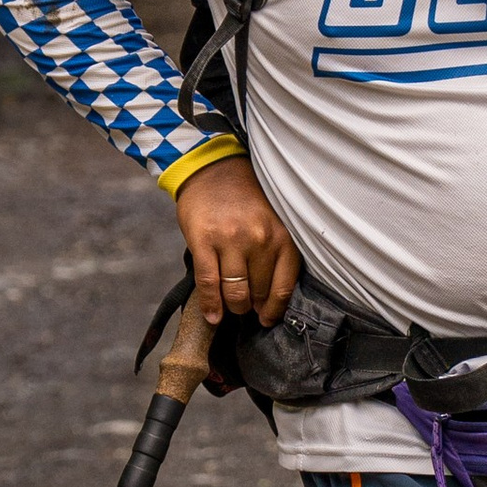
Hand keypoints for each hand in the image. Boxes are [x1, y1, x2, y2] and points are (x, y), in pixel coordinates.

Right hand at [174, 157, 301, 327]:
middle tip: (246, 309)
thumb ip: (274, 252)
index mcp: (281, 235)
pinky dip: (210, 305)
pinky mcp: (204, 241)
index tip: (267, 318)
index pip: (283, 287)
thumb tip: (270, 297)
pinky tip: (212, 315)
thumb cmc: (245, 198)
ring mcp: (231, 241)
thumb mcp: (272, 221)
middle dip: (252, 307)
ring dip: (233, 307)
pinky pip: (209, 283)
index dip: (275, 309)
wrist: (213, 169)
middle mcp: (259, 239)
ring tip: (231, 308)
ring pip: (235, 292)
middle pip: (258, 292)